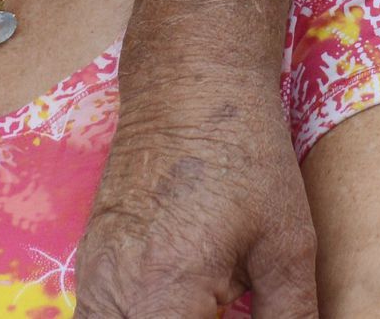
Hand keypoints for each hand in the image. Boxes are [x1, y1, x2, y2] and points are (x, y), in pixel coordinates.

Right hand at [77, 65, 320, 316]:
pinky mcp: (90, 262)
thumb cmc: (245, 154)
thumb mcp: (286, 244)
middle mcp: (115, 293)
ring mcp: (93, 278)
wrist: (190, 83)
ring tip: (207, 306)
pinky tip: (180, 304)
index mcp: (166, 295)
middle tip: (226, 313)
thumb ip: (289, 316)